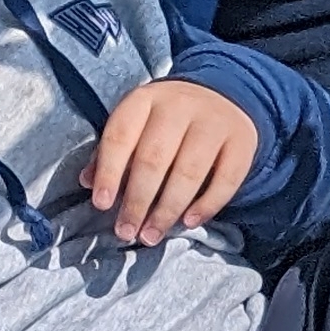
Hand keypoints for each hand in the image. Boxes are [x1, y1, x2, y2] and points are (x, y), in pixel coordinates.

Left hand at [86, 77, 257, 243]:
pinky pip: (226, 179)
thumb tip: (87, 182)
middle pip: (154, 159)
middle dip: (138, 201)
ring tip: (151, 235)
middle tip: (126, 231)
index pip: (121, 136)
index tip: (102, 204)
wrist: (223, 95)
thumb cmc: (167, 120)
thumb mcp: (137, 123)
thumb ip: (112, 151)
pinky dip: (207, 205)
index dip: (109, 172)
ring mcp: (214, 122)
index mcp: (145, 99)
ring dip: (167, 210)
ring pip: (189, 172)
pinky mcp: (242, 141)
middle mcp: (180, 106)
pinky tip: (189, 222)